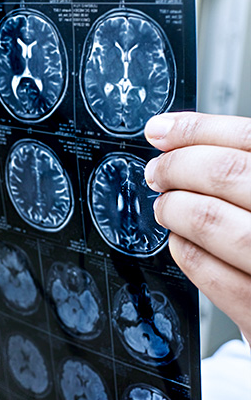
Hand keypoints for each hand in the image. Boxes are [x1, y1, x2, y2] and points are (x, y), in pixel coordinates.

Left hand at [144, 112, 250, 343]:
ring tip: (166, 206)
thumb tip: (180, 139)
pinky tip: (182, 240)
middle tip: (157, 172)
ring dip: (174, 208)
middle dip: (176, 167)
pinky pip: (207, 269)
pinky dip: (183, 248)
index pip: (248, 138)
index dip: (195, 130)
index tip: (160, 131)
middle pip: (225, 172)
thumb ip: (244, 169)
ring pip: (209, 219)